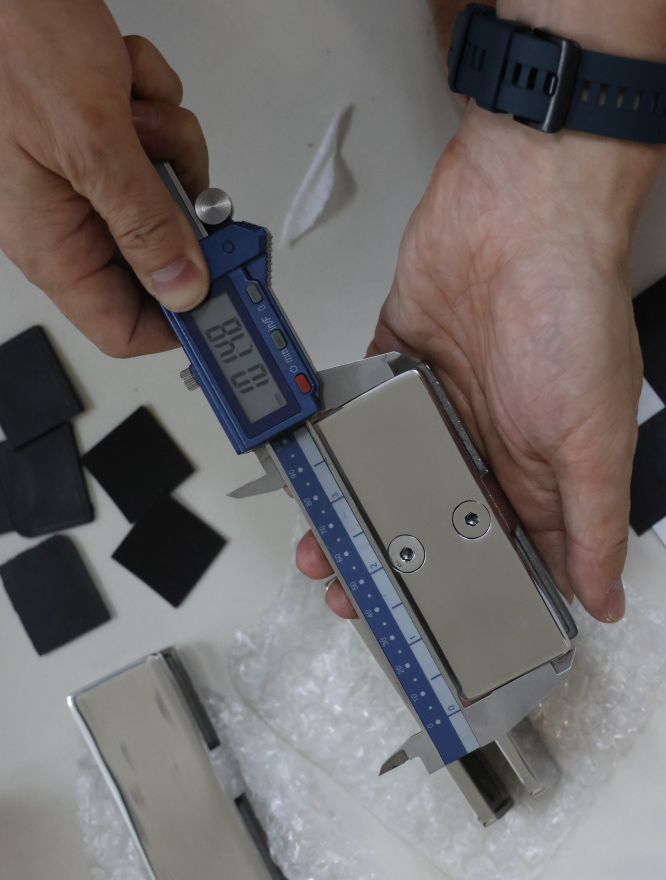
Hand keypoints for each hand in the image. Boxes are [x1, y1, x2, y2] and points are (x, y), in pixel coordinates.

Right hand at [0, 0, 208, 355]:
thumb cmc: (10, 40)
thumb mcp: (92, 143)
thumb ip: (145, 223)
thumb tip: (184, 289)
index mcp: (50, 244)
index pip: (121, 328)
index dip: (178, 324)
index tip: (225, 303)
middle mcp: (66, 221)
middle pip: (157, 257)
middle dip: (179, 210)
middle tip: (178, 178)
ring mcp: (86, 178)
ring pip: (167, 194)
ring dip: (169, 146)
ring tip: (133, 111)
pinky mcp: (103, 140)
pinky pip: (159, 145)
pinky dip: (155, 107)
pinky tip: (122, 82)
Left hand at [297, 104, 663, 622]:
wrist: (524, 209)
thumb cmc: (573, 312)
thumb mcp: (595, 438)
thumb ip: (592, 520)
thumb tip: (605, 595)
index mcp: (537, 472)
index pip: (500, 554)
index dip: (463, 596)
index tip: (422, 630)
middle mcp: (486, 444)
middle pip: (428, 523)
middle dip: (391, 563)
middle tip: (354, 595)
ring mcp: (437, 405)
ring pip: (386, 479)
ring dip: (355, 515)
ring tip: (322, 549)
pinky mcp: (398, 363)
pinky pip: (359, 415)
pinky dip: (336, 446)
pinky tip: (314, 478)